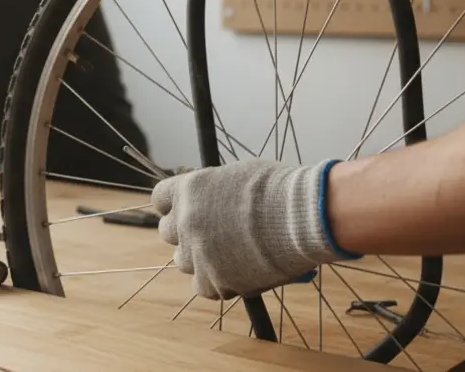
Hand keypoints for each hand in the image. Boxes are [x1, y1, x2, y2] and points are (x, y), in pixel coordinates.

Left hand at [151, 159, 356, 299]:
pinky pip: (202, 286)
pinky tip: (238, 272)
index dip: (175, 205)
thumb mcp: (237, 177)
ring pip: (183, 261)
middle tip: (210, 234)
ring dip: (200, 258)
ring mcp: (198, 253)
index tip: (189, 209)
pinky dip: (217, 282)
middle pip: (168, 232)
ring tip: (230, 254)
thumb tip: (210, 199)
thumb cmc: (279, 191)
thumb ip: (214, 191)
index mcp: (189, 189)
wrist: (304, 218)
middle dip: (186, 232)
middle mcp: (186, 221)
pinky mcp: (214, 281)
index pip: (161, 199)